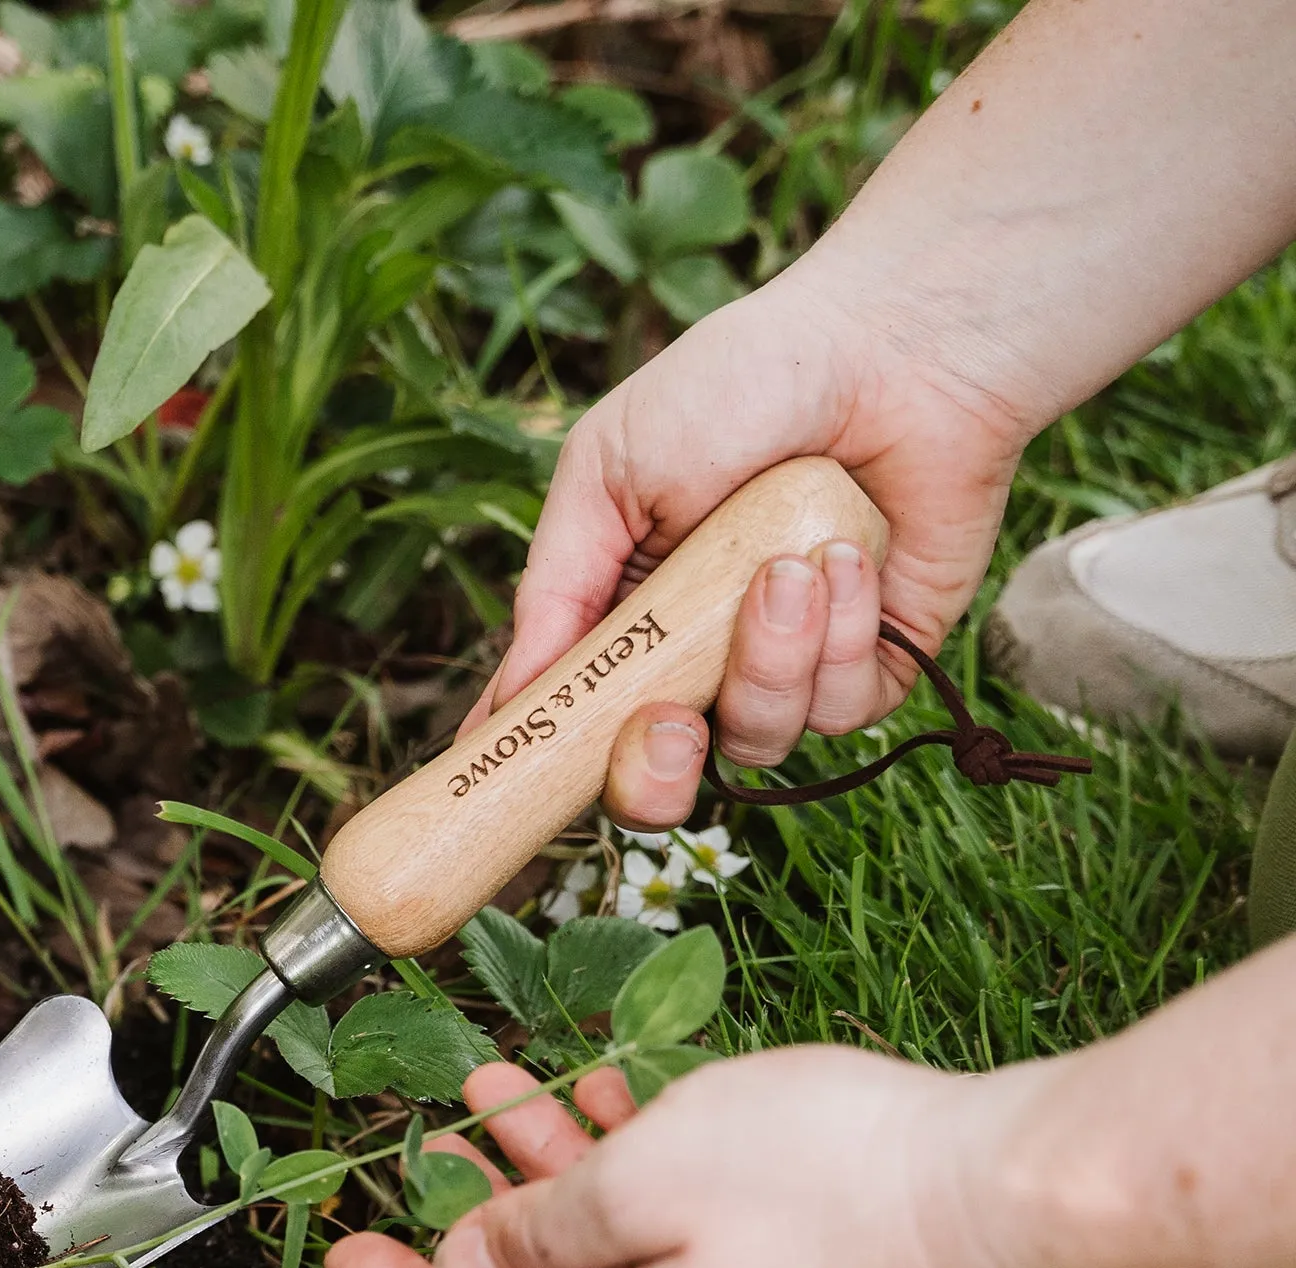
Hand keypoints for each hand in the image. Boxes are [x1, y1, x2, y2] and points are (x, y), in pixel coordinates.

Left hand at [324, 1051, 1059, 1267]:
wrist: (1009, 1199)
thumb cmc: (825, 1185)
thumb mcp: (641, 1183)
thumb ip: (539, 1232)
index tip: (341, 1246)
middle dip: (477, 1214)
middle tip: (433, 1142)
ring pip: (611, 1254)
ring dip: (553, 1173)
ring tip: (507, 1088)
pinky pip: (682, 1239)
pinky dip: (635, 1172)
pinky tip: (617, 1098)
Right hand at [462, 265, 1026, 830]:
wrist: (896, 346)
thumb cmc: (741, 384)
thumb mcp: (607, 469)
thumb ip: (555, 587)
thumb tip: (507, 699)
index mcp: (621, 620)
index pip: (571, 727)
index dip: (544, 765)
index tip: (520, 774)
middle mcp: (697, 661)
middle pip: (656, 785)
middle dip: (655, 773)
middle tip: (668, 722)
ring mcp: (785, 669)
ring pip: (755, 741)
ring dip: (768, 660)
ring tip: (788, 563)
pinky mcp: (872, 666)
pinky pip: (840, 712)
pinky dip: (841, 635)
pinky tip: (848, 554)